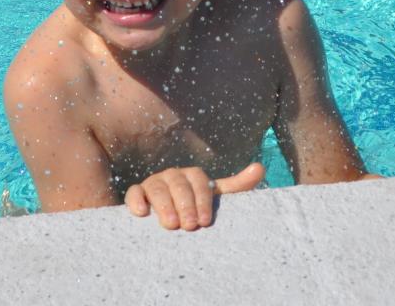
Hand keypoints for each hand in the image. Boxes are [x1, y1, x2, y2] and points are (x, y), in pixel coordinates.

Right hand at [124, 163, 265, 229]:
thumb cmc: (198, 208)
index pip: (199, 181)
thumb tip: (260, 168)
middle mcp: (173, 175)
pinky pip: (134, 193)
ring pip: (156, 187)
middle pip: (178, 183)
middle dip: (184, 204)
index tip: (205, 222)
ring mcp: (154, 183)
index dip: (202, 200)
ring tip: (170, 225)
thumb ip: (238, 185)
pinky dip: (136, 201)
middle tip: (189, 226)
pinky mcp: (138, 194)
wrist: (172, 218)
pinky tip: (141, 213)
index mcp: (193, 175)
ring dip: (163, 205)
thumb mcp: (217, 198)